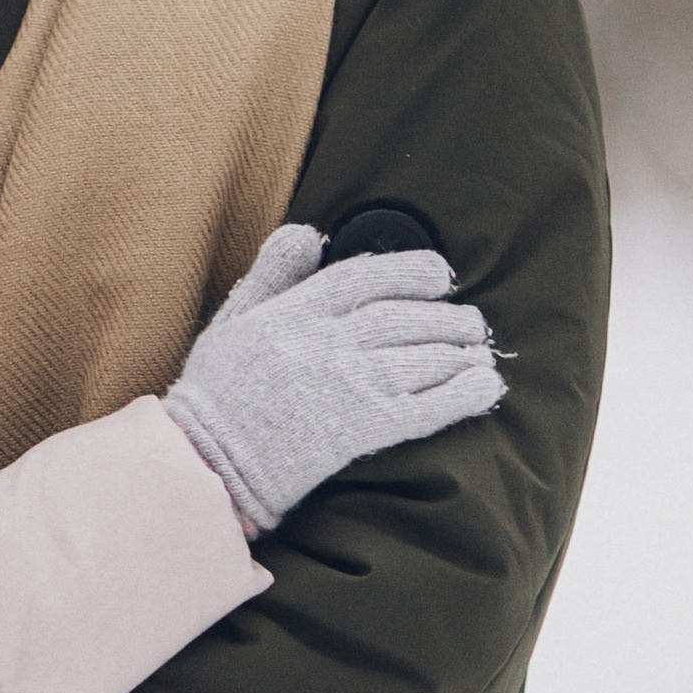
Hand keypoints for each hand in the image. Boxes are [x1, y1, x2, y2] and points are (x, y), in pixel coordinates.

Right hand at [164, 221, 503, 531]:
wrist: (207, 460)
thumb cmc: (217, 391)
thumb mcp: (233, 318)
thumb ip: (272, 273)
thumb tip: (307, 232)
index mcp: (297, 310)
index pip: (367, 277)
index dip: (411, 270)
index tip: (439, 274)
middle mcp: (328, 341)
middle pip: (404, 316)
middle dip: (445, 315)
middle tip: (470, 320)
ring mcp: (348, 384)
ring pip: (422, 356)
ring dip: (459, 350)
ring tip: (479, 350)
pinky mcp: (362, 428)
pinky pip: (426, 406)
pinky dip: (462, 394)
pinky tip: (485, 387)